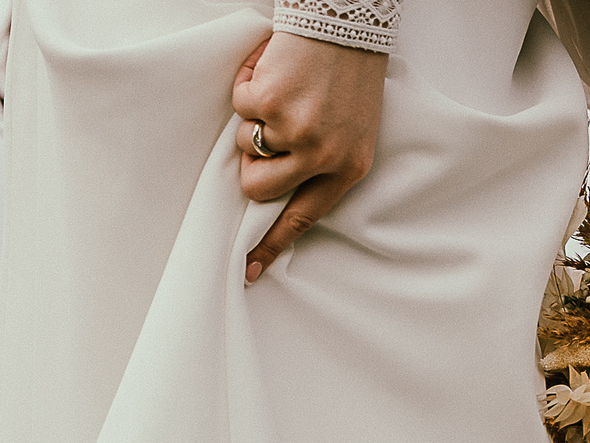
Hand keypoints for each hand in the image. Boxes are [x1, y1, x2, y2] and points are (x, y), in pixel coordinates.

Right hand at [233, 31, 386, 282]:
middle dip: (250, 163)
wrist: (348, 21)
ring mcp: (296, 131)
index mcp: (348, 169)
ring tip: (282, 89)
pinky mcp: (271, 103)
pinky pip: (240, 105)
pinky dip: (249, 82)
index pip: (303, 218)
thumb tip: (272, 190)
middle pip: (259, 187)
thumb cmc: (348, 75)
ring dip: (254, 117)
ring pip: (244, 145)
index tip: (249, 270)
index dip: (271, 245)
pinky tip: (276, 67)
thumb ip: (319, 164)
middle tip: (263, 133)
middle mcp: (323, 156)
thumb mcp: (350, 130)